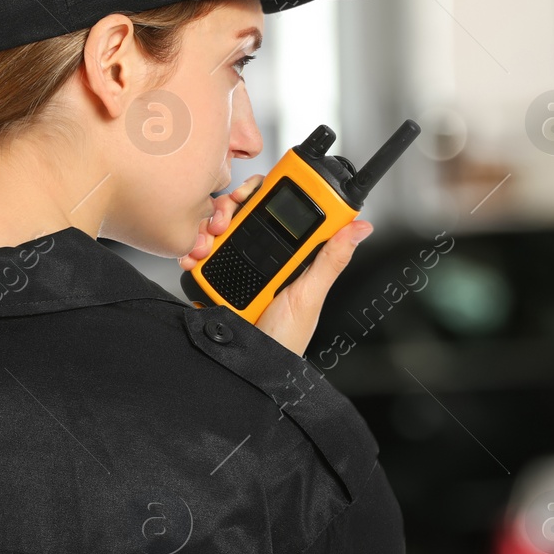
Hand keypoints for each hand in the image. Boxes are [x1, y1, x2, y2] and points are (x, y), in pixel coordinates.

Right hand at [177, 174, 373, 356]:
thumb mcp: (310, 296)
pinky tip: (194, 255)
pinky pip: (201, 253)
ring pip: (220, 227)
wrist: (250, 366)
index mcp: (294, 256)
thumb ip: (331, 260)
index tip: (260, 187)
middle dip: (232, 206)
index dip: (272, 190)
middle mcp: (266, 256)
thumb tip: (361, 228)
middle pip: (247, 210)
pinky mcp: (214, 278)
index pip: (286, 208)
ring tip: (208, 241)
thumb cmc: (286, 339)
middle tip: (226, 217)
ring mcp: (238, 265)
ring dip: (209, 226)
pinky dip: (192, 248)